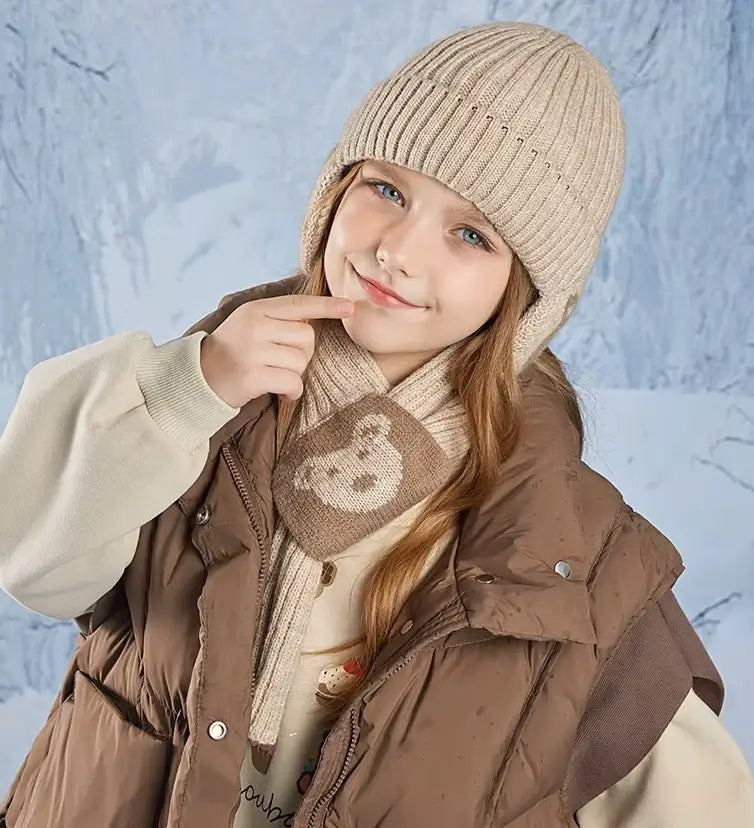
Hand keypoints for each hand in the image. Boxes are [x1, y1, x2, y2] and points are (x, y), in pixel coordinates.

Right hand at [199, 293, 353, 407]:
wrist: (198, 378)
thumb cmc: (231, 353)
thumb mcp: (248, 324)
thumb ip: (276, 319)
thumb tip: (314, 320)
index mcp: (256, 309)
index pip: (298, 304)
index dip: (326, 306)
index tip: (350, 307)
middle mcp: (255, 326)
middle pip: (306, 337)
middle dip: (303, 354)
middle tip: (283, 364)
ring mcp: (252, 351)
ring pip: (301, 362)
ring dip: (295, 375)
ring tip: (277, 378)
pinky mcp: (253, 376)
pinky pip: (292, 382)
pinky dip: (292, 392)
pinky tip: (281, 393)